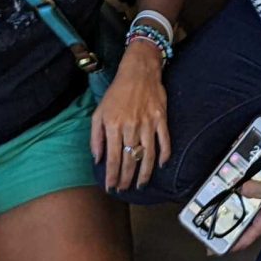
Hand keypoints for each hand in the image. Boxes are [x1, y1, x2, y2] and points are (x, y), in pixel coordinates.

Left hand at [90, 44, 169, 190]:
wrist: (139, 71)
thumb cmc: (117, 92)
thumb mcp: (99, 112)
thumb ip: (96, 136)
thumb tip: (97, 158)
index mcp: (114, 125)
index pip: (113, 157)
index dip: (112, 175)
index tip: (110, 187)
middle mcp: (131, 126)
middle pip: (130, 159)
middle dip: (126, 178)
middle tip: (124, 189)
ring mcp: (148, 123)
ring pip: (147, 154)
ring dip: (144, 173)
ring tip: (141, 184)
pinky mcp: (161, 119)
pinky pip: (164, 141)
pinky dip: (164, 154)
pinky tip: (160, 165)